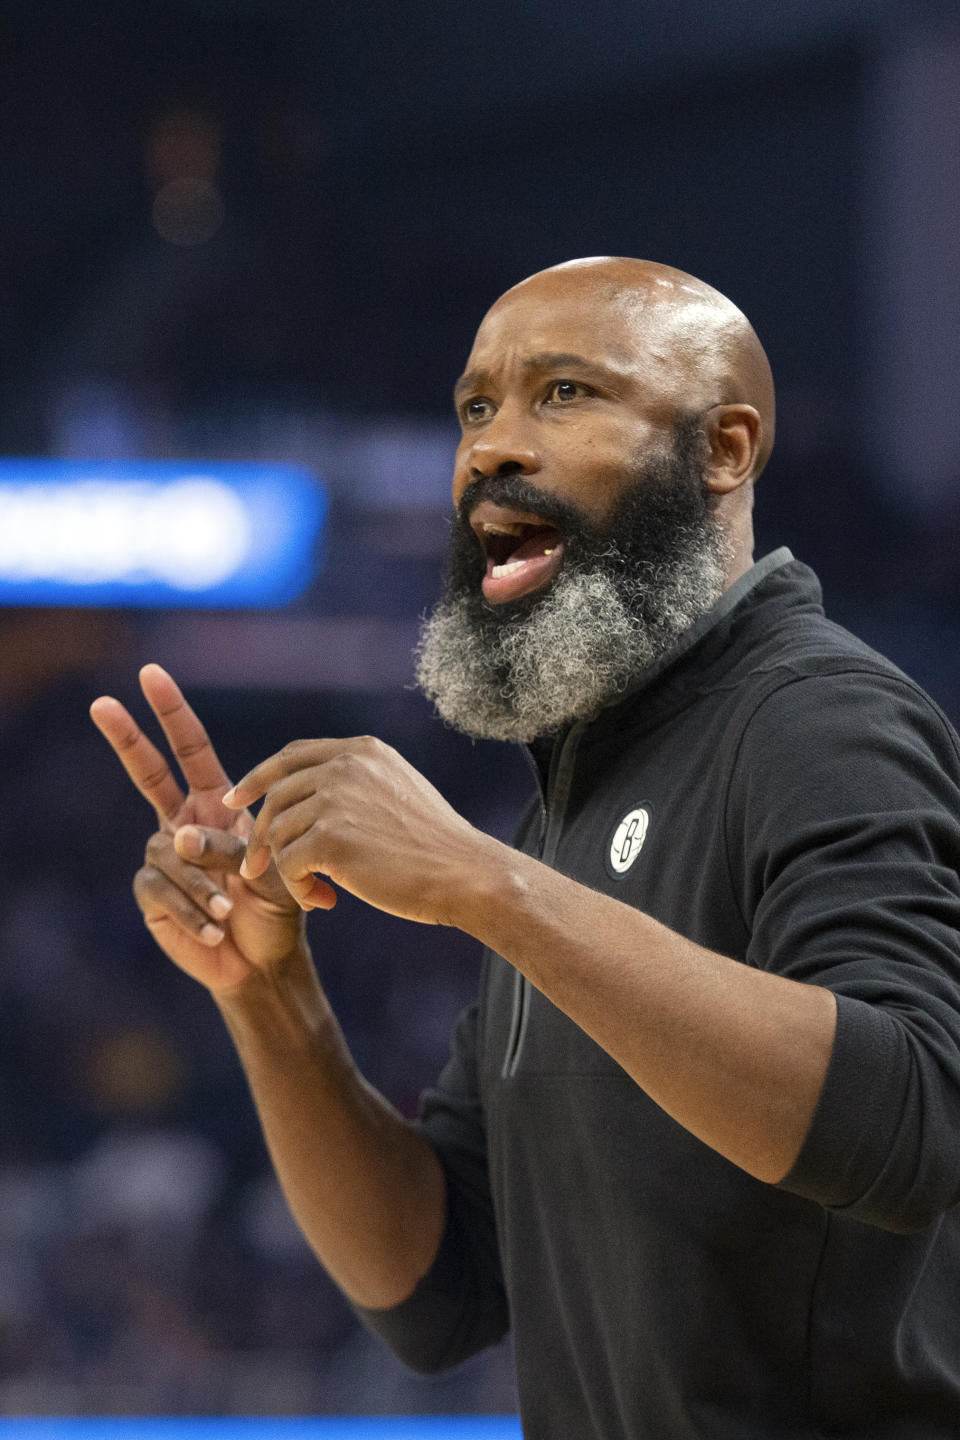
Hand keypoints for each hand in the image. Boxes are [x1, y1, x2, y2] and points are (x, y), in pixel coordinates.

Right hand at [90, 664, 302, 993]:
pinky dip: (191, 910)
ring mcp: (164, 857)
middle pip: (147, 773)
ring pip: (169, 852)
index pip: (191, 750)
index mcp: (217, 803)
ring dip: (201, 881)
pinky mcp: (152, 895)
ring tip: (229, 908)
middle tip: (102, 702)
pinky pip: (160, 889)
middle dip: (126, 737)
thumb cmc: (276, 907)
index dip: (171, 712)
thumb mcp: (272, 868)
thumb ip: (232, 846)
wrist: (265, 959)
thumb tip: (177, 838)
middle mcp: (184, 822)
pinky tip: (213, 928)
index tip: (151, 673)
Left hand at [222, 735, 489, 925]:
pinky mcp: (330, 837)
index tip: (236, 801)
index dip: (258, 778)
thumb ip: (356, 783)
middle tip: (252, 869)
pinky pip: (288, 865)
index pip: (292, 756)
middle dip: (258, 835)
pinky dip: (298, 889)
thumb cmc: (435, 845)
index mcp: (361, 750)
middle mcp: (344, 765)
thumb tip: (308, 794)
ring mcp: (336, 798)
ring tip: (315, 892)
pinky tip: (324, 901)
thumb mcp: (397, 791)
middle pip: (276, 796)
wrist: (464, 873)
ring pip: (278, 834)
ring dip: (288, 870)